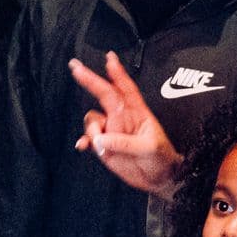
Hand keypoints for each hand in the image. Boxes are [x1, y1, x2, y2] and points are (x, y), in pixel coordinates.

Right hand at [68, 53, 181, 195]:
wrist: (159, 179)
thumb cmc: (161, 159)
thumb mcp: (149, 149)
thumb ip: (125, 143)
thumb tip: (101, 139)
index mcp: (137, 113)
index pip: (126, 89)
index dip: (117, 73)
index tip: (109, 58)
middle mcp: (122, 118)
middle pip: (103, 94)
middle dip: (90, 79)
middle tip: (75, 67)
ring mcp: (112, 131)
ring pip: (92, 119)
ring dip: (91, 130)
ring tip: (102, 145)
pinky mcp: (104, 146)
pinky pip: (88, 138)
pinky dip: (84, 141)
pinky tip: (83, 146)